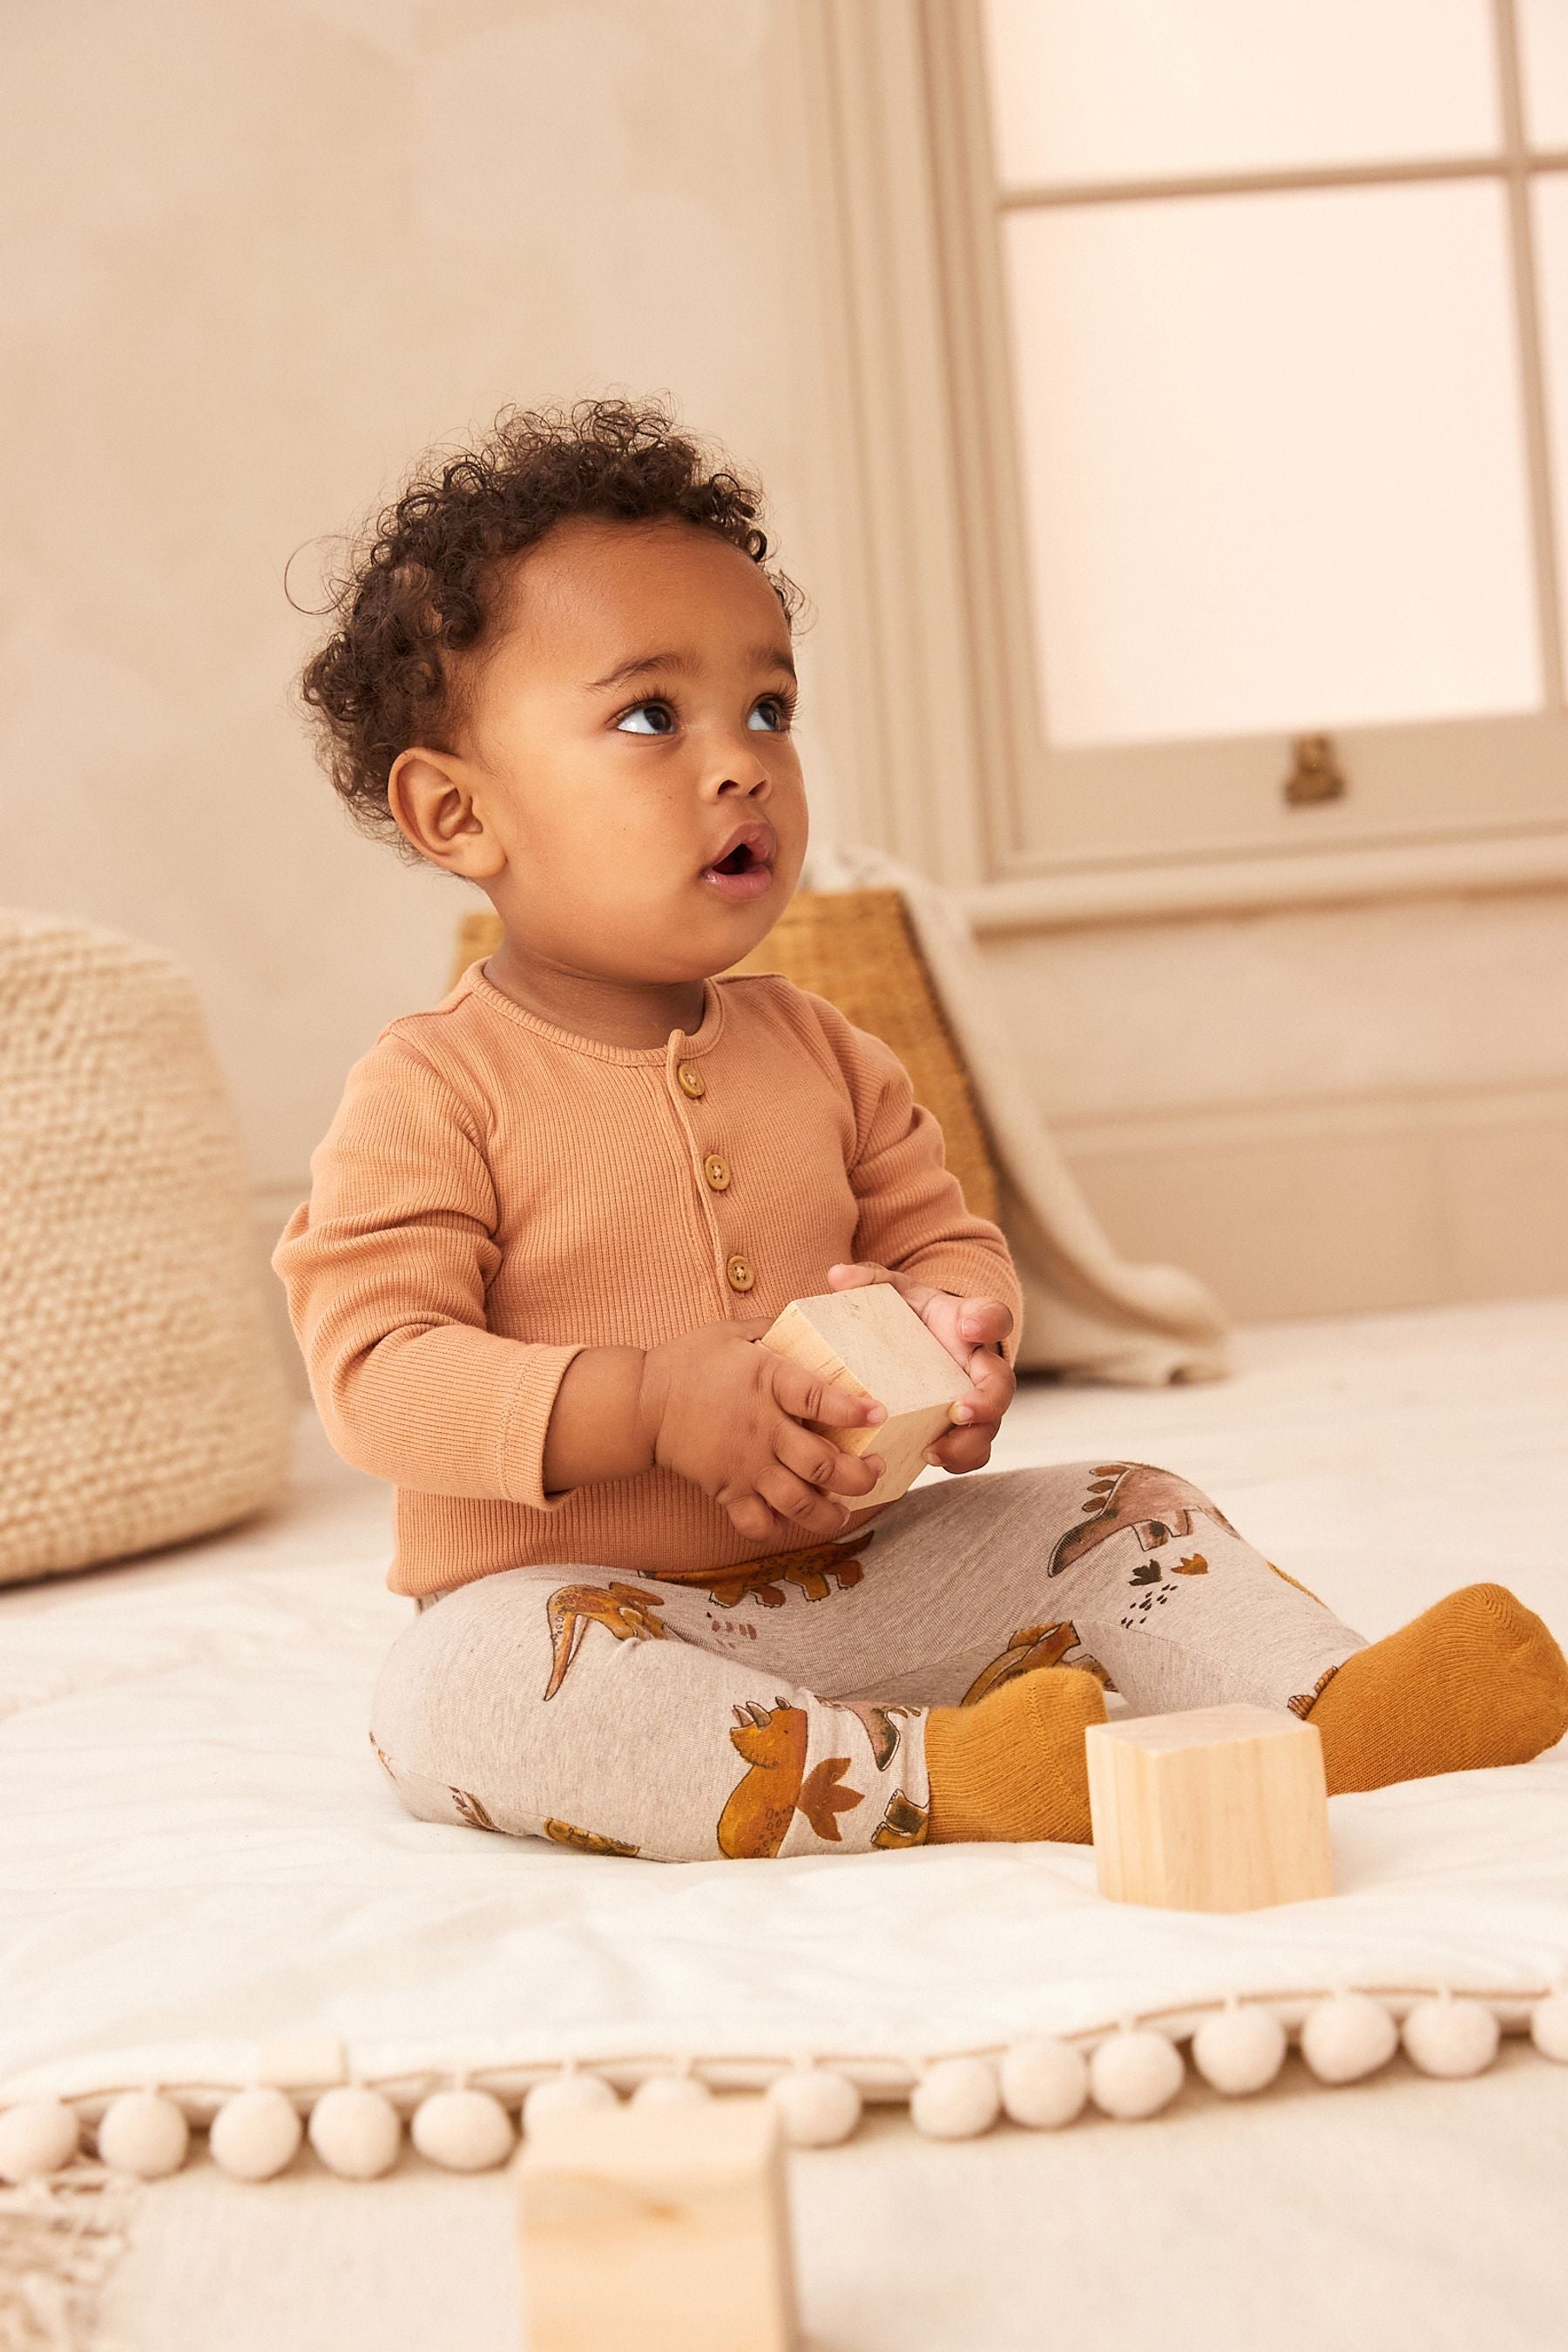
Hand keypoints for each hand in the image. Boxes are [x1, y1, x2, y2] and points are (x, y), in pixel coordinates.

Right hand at [638, 1318, 887, 1545]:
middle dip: (859, 1475)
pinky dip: (778, 1529)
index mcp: (767, 1383)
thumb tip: (808, 1320)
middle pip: (822, 1465)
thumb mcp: (733, 1332)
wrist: (640, 1402)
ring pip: (798, 1503)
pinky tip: (793, 1521)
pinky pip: (756, 1523)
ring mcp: (745, 1465)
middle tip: (875, 1470)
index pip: (820, 1400)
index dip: (854, 1411)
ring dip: (830, 1512)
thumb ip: (773, 1329)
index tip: (879, 1413)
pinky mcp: (725, 1490)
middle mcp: (762, 1430)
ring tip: (845, 1509)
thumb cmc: (689, 1361)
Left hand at [826, 1262, 1014, 1473]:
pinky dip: (955, 1459)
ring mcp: (974, 1401)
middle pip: (1001, 1385)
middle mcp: (979, 1366)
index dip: (988, 1322)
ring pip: (989, 1427)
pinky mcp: (960, 1429)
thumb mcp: (889, 1293)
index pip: (993, 1317)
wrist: (915, 1345)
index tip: (968, 1327)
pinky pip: (970, 1452)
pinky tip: (924, 1460)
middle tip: (960, 1410)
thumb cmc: (906, 1316)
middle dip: (986, 1400)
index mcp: (966, 1325)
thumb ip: (868, 1281)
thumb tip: (837, 1277)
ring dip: (967, 1442)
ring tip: (934, 1451)